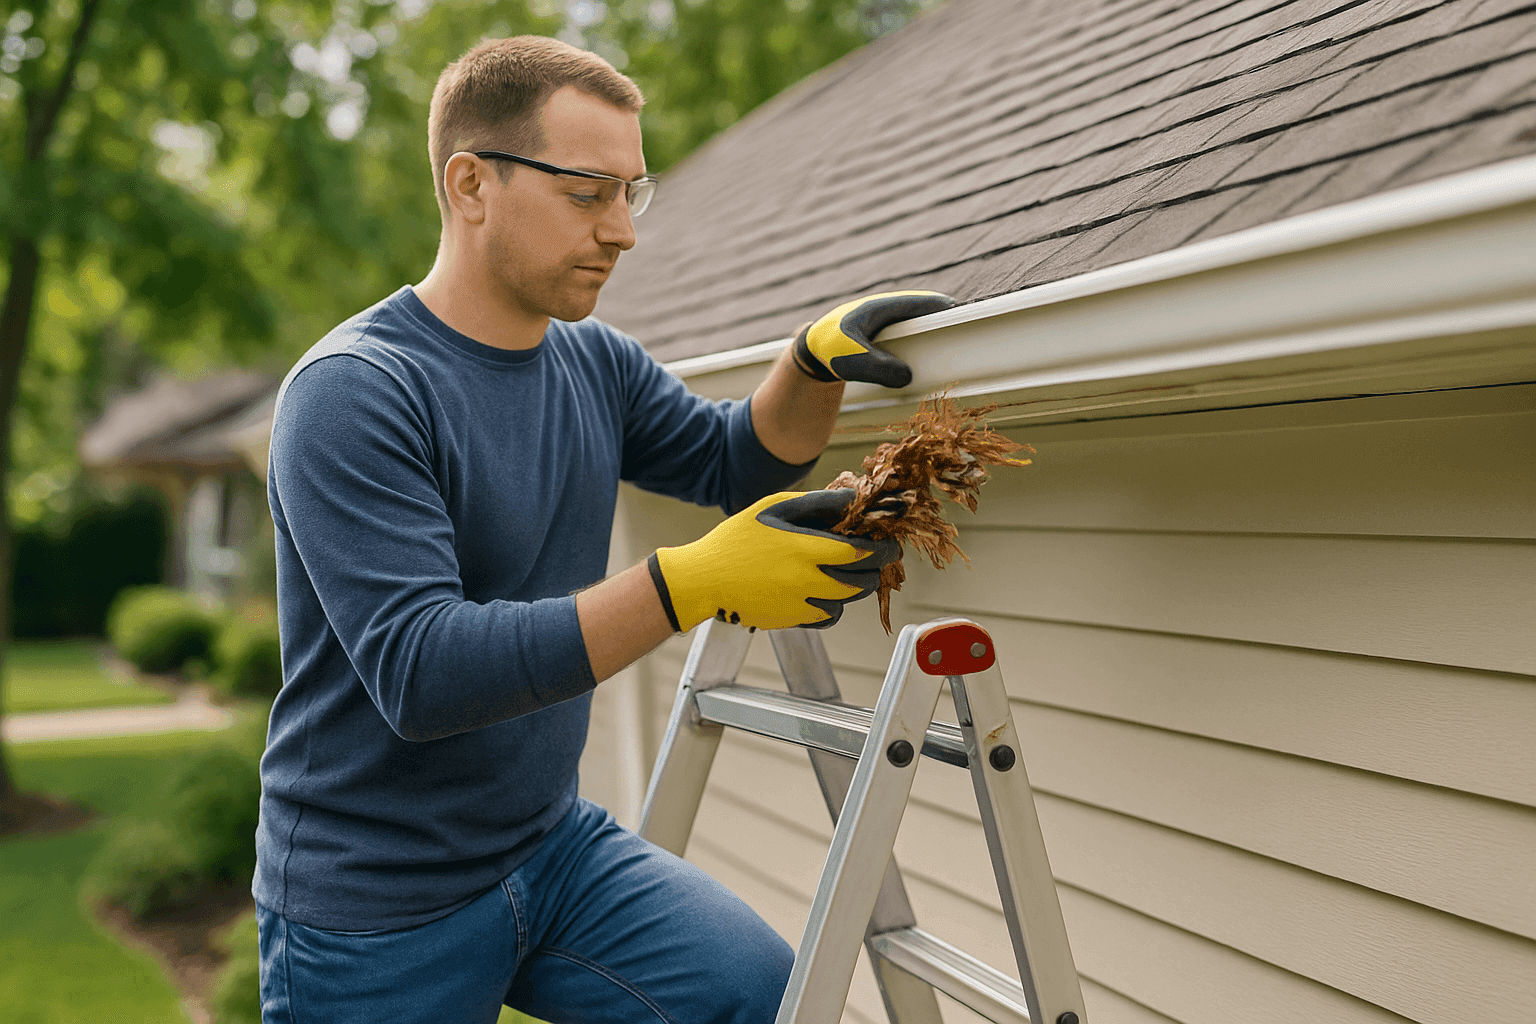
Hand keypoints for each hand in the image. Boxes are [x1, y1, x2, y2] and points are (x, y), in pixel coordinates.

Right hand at [647, 490, 900, 631]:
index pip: (860, 551)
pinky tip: (826, 589)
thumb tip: (853, 498)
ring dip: (857, 585)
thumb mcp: (773, 508)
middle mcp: (806, 580)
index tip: (889, 543)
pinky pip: (831, 617)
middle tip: (877, 557)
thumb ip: (815, 502)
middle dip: (876, 568)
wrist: (705, 581)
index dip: (882, 548)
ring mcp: (801, 604)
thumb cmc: (737, 539)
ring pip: (849, 600)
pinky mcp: (794, 621)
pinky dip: (836, 604)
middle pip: (862, 580)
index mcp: (803, 548)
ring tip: (851, 570)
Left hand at [792, 290, 955, 387]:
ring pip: (921, 324)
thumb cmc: (829, 349)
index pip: (925, 303)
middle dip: (947, 322)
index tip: (969, 320)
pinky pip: (912, 336)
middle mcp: (890, 310)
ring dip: (936, 334)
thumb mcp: (852, 361)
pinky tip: (933, 360)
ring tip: (957, 350)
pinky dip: (924, 344)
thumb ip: (878, 369)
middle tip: (970, 338)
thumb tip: (908, 376)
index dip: (947, 310)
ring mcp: (889, 322)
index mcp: (883, 306)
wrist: (811, 351)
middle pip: (928, 312)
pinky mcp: (887, 335)